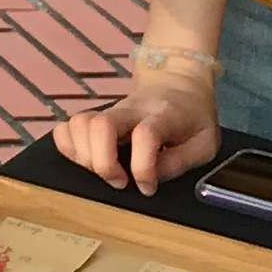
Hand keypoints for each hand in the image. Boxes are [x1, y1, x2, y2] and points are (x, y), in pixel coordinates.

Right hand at [53, 59, 223, 193]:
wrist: (177, 84)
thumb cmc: (192, 118)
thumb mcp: (205, 143)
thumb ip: (181, 162)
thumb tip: (152, 179)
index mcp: (162, 115)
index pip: (145, 135)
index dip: (143, 167)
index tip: (148, 187)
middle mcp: (129, 110)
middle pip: (100, 125)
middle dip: (103, 163)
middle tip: (119, 182)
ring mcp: (107, 111)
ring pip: (78, 124)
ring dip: (84, 155)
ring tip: (104, 171)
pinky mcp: (93, 116)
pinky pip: (65, 128)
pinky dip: (68, 148)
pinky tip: (86, 160)